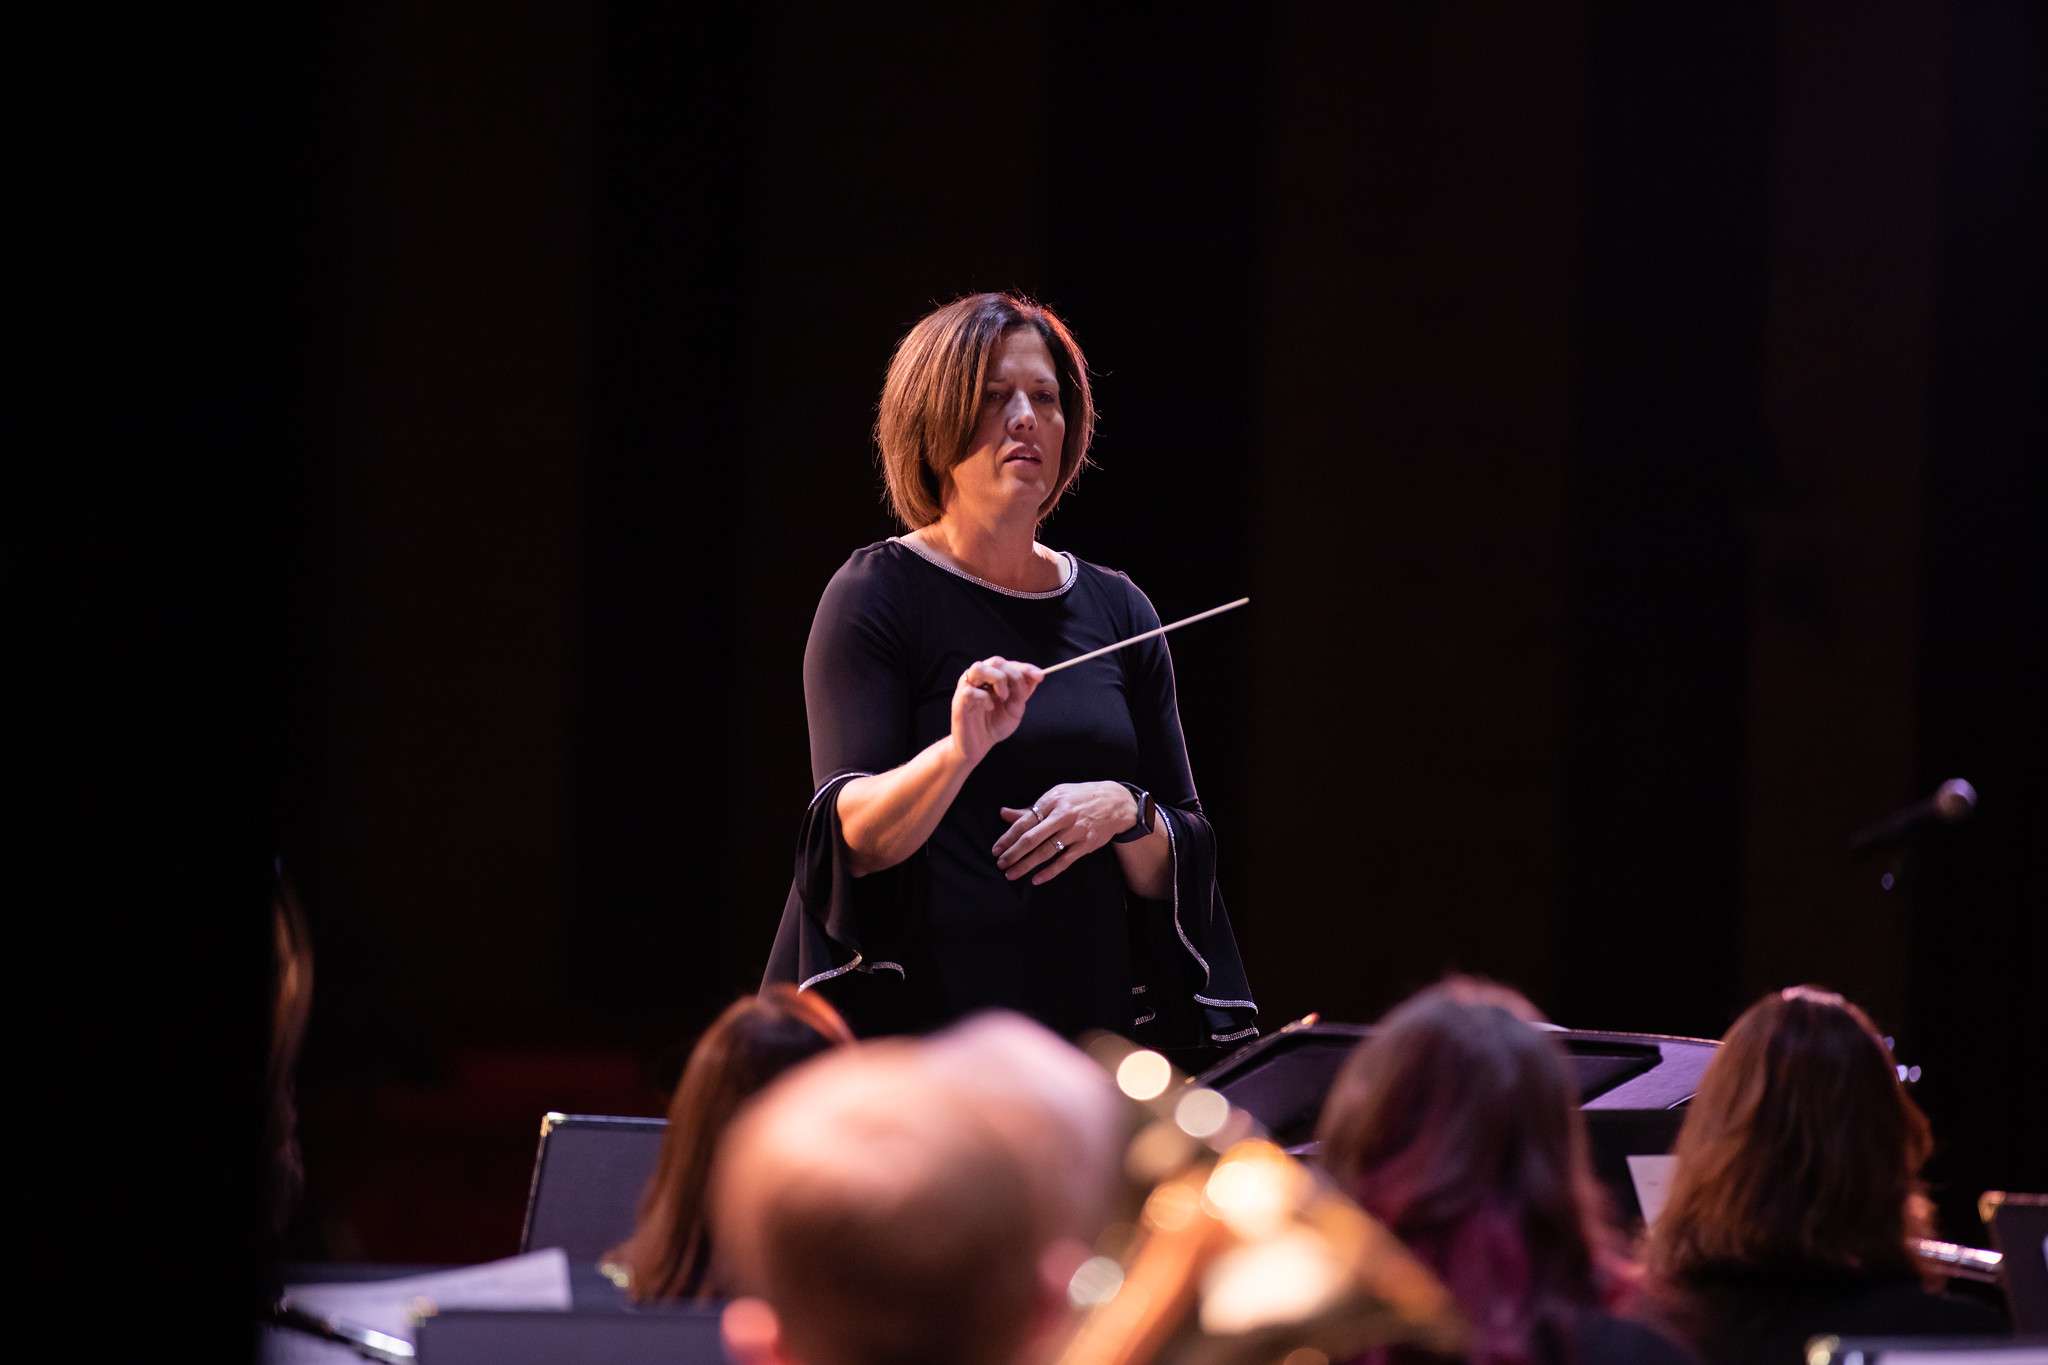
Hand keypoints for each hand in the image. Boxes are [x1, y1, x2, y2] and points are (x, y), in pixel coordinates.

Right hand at [951, 656, 1043, 766]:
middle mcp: (979, 679)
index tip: (1039, 676)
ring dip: (996, 679)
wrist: (978, 746)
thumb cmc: (994, 725)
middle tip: (1019, 691)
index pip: (1009, 664)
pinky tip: (989, 708)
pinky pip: (970, 691)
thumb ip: (1022, 692)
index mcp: (992, 678)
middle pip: (995, 661)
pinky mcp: (959, 701)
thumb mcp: (1015, 708)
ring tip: (1003, 696)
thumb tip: (1036, 676)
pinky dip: (984, 698)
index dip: (1025, 668)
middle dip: (1012, 673)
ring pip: (978, 668)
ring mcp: (967, 688)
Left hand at [992, 781, 1138, 885]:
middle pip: (1032, 838)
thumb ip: (1030, 809)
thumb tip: (1004, 813)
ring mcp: (1075, 831)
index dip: (1008, 837)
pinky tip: (1036, 879)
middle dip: (1013, 853)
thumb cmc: (1080, 798)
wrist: (1116, 802)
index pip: (1025, 821)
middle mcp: (1062, 816)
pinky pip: (1064, 861)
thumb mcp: (1056, 795)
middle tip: (1000, 864)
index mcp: (1052, 801)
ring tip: (1012, 874)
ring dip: (1026, 865)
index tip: (996, 849)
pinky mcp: (1086, 844)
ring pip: (1046, 851)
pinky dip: (1050, 872)